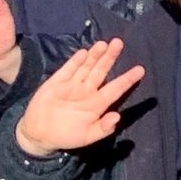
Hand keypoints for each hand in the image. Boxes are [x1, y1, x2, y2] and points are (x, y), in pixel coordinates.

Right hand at [14, 40, 143, 155]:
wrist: (40, 135)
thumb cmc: (67, 136)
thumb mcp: (87, 137)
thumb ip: (103, 128)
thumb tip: (117, 117)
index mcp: (97, 104)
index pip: (115, 89)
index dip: (127, 79)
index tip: (140, 70)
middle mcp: (87, 91)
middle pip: (101, 71)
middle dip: (110, 57)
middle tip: (119, 43)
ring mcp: (72, 85)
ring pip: (86, 67)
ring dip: (95, 55)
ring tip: (104, 44)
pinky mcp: (57, 82)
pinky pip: (68, 69)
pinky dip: (75, 61)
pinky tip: (84, 52)